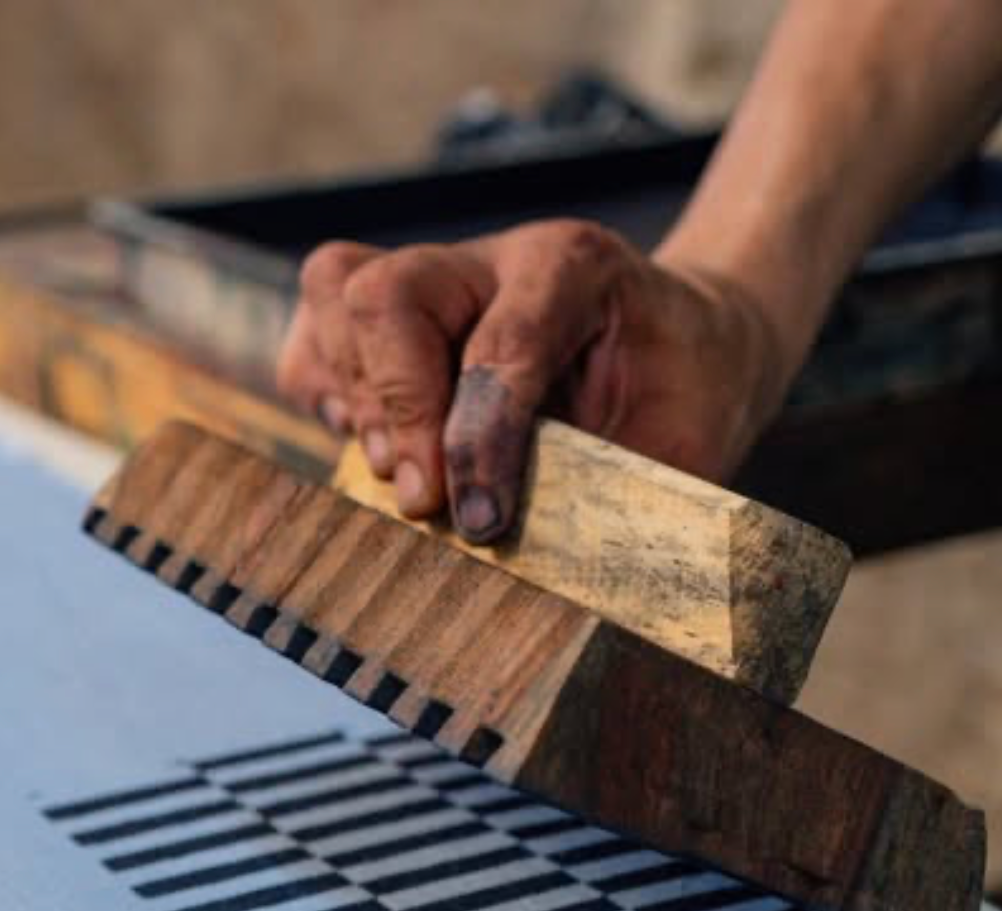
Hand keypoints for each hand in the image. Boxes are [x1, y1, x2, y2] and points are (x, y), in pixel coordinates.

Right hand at [276, 220, 786, 541]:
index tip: (482, 521)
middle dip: (398, 408)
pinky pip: (317, 330)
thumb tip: (544, 560)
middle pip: (388, 293)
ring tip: (403, 472)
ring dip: (354, 396)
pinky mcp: (396, 320)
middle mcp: (493, 259)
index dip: (480, 437)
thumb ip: (622, 490)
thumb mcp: (682, 446)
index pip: (503, 340)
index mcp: (577, 268)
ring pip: (336, 292)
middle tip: (428, 501)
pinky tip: (378, 445)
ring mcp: (438, 279)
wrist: (684, 352)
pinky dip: (323, 389)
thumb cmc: (683, 400)